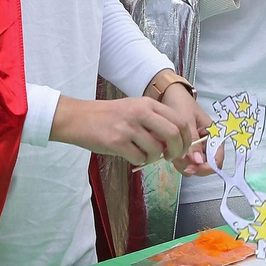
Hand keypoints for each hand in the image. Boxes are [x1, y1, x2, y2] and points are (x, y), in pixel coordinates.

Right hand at [52, 94, 193, 167]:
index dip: (186, 138)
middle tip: (171, 157)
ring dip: (155, 158)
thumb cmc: (108, 116)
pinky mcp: (116, 142)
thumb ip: (154, 122)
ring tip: (145, 155)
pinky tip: (132, 155)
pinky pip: (139, 158)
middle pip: (173, 134)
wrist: (78, 118)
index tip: (183, 148)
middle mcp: (140, 113)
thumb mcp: (134, 109)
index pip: (179, 120)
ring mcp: (128, 127)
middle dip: (177, 150)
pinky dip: (140, 161)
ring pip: (156, 149)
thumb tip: (173, 143)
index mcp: (147, 104)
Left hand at [154, 79, 213, 176]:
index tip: (190, 168)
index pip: (216, 160)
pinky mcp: (188, 148)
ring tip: (170, 152)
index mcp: (214, 135)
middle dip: (191, 166)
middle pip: (205, 165)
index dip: (205, 168)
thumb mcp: (187, 121)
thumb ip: (192, 142)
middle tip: (175, 159)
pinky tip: (169, 151)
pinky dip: (178, 160)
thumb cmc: (181, 104)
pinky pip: (186, 160)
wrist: (168, 95)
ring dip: (182, 164)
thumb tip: (197, 162)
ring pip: (194, 165)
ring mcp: (198, 146)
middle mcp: (208, 143)